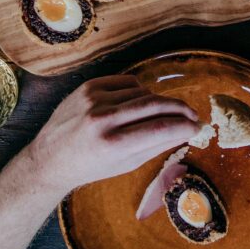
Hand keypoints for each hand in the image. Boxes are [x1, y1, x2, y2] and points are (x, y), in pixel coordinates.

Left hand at [25, 75, 201, 191]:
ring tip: (161, 115)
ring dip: (158, 102)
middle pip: (155, 104)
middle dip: (180, 108)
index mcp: (112, 144)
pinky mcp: (89, 86)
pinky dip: (139, 91)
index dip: (184, 126)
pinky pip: (127, 83)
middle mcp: (102, 118)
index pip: (160, 129)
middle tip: (193, 114)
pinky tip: (139, 103)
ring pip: (143, 92)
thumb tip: (187, 130)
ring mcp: (94, 99)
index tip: (197, 126)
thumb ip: (157, 145)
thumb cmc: (91, 165)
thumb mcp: (126, 164)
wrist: (52, 157)